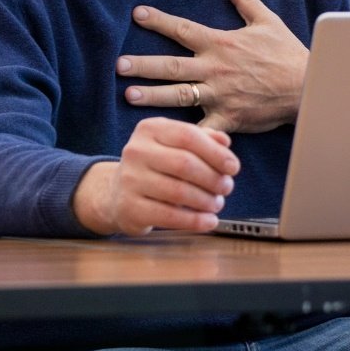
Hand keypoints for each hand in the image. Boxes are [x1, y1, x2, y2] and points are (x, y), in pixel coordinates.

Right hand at [72, 118, 238, 236]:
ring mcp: (129, 180)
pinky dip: (195, 221)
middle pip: (185, 164)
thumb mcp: (174, 145)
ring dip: (206, 201)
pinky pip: (169, 216)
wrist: (116, 194)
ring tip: (217, 204)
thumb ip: (202, 139)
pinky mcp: (129, 208)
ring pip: (179, 191)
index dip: (216, 153)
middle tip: (227, 187)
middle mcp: (136, 151)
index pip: (188, 136)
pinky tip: (208, 221)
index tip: (233, 167)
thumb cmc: (155, 166)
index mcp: (150, 129)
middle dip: (213, 178)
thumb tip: (225, 142)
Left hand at [119, 0, 308, 132]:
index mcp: (221, 43)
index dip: (158, 21)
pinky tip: (166, 140)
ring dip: (152, 96)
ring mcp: (220, 95)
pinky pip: (203, 129)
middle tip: (118, 65)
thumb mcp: (266, 20)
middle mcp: (215, 69)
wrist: (307, 86)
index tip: (136, 15)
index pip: (183, 29)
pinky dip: (187, 135)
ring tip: (128, 96)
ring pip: (179, 95)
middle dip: (143, 65)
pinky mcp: (228, 118)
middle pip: (171, 65)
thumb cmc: (286, 53)